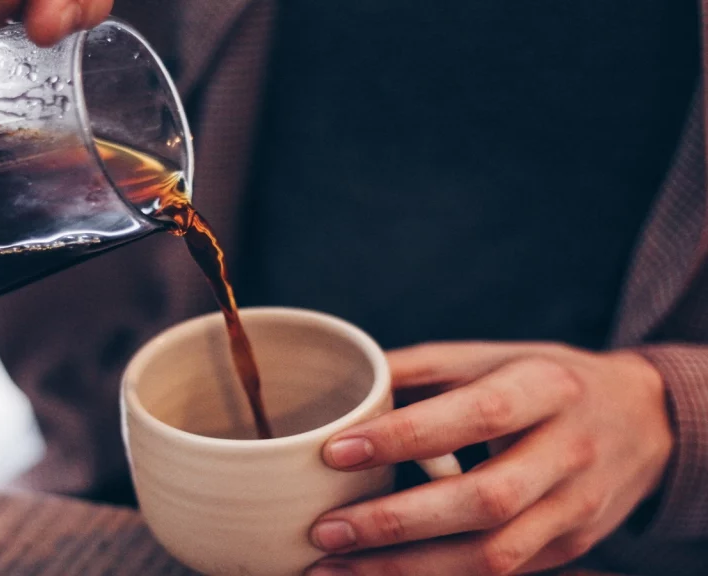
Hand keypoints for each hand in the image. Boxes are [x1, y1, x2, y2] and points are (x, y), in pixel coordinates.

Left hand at [307, 343, 673, 575]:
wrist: (642, 419)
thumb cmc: (545, 380)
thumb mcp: (493, 356)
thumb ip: (420, 368)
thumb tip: (345, 383)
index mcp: (545, 387)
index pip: (475, 415)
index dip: (404, 437)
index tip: (335, 451)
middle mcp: (568, 451)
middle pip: (485, 500)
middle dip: (396, 523)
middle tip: (326, 530)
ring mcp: (576, 508)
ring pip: (494, 556)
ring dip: (407, 570)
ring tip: (335, 567)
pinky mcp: (571, 547)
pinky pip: (502, 574)